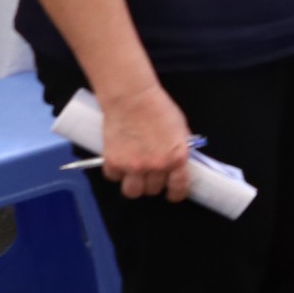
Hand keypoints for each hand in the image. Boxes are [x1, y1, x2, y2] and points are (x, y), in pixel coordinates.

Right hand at [101, 84, 194, 202]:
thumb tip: (179, 164)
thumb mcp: (181, 130)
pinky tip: (119, 161)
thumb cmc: (160, 109)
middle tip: (150, 172)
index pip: (178, 188)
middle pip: (152, 190)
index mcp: (176, 158)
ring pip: (132, 192)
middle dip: (152, 183)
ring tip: (134, 173)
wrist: (132, 99)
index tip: (172, 193)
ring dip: (134, 185)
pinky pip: (114, 178)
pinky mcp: (112, 163)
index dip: (175, 193)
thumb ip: (180, 149)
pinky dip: (116, 172)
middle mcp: (156, 167)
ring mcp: (132, 167)